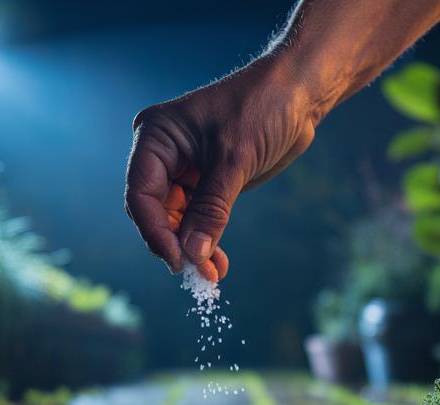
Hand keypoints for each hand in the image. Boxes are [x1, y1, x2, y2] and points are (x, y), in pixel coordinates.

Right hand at [124, 57, 318, 280]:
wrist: (298, 94)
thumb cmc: (262, 108)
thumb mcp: (234, 160)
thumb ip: (211, 209)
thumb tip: (192, 254)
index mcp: (156, 137)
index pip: (141, 194)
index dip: (155, 232)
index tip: (177, 261)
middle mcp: (163, 154)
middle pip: (155, 212)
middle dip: (175, 244)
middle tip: (198, 274)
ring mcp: (183, 169)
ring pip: (176, 221)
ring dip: (192, 248)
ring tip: (212, 275)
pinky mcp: (206, 182)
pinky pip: (197, 218)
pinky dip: (206, 240)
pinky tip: (217, 263)